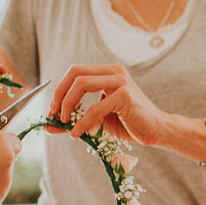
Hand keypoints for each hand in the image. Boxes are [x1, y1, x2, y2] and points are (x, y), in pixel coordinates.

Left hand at [49, 64, 165, 143]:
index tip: (53, 109)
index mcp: (108, 72)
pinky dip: (82, 122)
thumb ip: (75, 120)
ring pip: (82, 84)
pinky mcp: (125, 96)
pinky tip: (77, 133)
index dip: (60, 89)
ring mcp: (121, 81)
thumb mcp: (97, 120)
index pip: (75, 72)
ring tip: (64, 122)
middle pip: (75, 73)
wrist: (156, 131)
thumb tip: (49, 126)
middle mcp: (114, 71)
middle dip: (59, 94)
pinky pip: (95, 108)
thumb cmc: (129, 124)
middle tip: (54, 114)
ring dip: (68, 105)